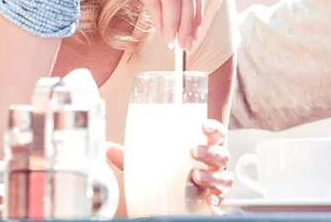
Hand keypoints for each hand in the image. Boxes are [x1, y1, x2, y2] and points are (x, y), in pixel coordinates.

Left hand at [104, 120, 232, 207]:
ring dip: (212, 175)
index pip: (216, 133)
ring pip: (224, 176)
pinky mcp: (215, 200)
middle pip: (221, 153)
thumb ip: (131, 158)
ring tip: (196, 177)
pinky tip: (208, 199)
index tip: (203, 125)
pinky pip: (222, 198)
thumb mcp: (148, 167)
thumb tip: (107, 148)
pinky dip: (217, 198)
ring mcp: (215, 182)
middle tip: (192, 151)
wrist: (172, 205)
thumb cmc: (168, 178)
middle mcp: (213, 164)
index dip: (214, 127)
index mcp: (202, 149)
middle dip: (210, 150)